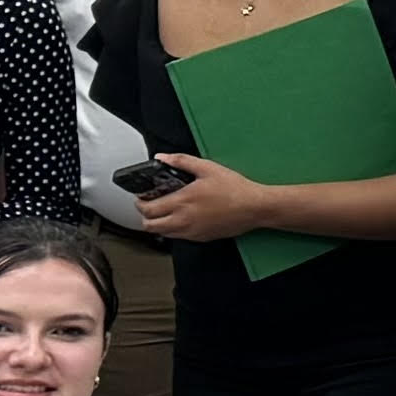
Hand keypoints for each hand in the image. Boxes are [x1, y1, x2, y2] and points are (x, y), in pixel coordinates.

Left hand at [124, 151, 274, 241]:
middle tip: (150, 206)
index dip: (140, 204)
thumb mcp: (207, 168)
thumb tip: (163, 157)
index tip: (142, 197)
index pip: (148, 210)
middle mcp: (184, 220)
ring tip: (165, 212)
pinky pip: (179, 237)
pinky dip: (174, 229)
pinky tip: (183, 218)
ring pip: (163, 234)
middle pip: (150, 226)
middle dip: (145, 217)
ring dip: (159, 224)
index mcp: (182, 202)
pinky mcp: (201, 238)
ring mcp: (192, 232)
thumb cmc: (235, 189)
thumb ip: (181, 161)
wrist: (255, 208)